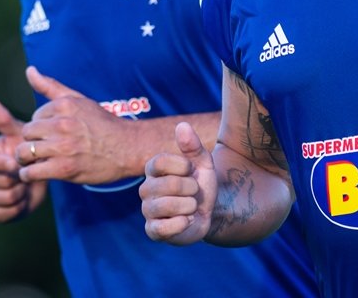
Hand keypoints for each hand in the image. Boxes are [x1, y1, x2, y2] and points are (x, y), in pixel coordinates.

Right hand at [0, 96, 46, 222]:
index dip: (2, 164)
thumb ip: (4, 120)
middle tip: (26, 174)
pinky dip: (16, 209)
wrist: (37, 177)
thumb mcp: (20, 134)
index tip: (17, 163)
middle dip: (17, 179)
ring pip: (1, 198)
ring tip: (25, 186)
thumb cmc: (28, 152)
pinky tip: (21, 200)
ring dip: (20, 194)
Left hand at [17, 66, 131, 184]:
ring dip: (26, 160)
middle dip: (32, 142)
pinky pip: (31, 172)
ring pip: (24, 152)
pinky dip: (28, 175)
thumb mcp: (79, 100)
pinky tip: (36, 173)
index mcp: (65, 105)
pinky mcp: (64, 168)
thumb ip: (51, 86)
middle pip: (27, 134)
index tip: (52, 135)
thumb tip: (29, 70)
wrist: (128, 148)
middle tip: (43, 149)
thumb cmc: (102, 124)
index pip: (34, 117)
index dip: (41, 128)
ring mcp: (63, 147)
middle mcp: (63, 124)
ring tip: (35, 162)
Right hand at [140, 122, 217, 244]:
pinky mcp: (153, 231)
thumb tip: (182, 126)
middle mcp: (146, 189)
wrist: (212, 210)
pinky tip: (188, 220)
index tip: (192, 170)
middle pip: (168, 184)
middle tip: (194, 191)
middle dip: (191, 188)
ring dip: (189, 206)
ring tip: (192, 206)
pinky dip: (181, 224)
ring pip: (166, 206)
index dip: (182, 166)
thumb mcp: (203, 162)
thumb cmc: (201, 182)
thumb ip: (192, 145)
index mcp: (153, 170)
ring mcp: (148, 211)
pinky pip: (162, 228)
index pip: (159, 162)